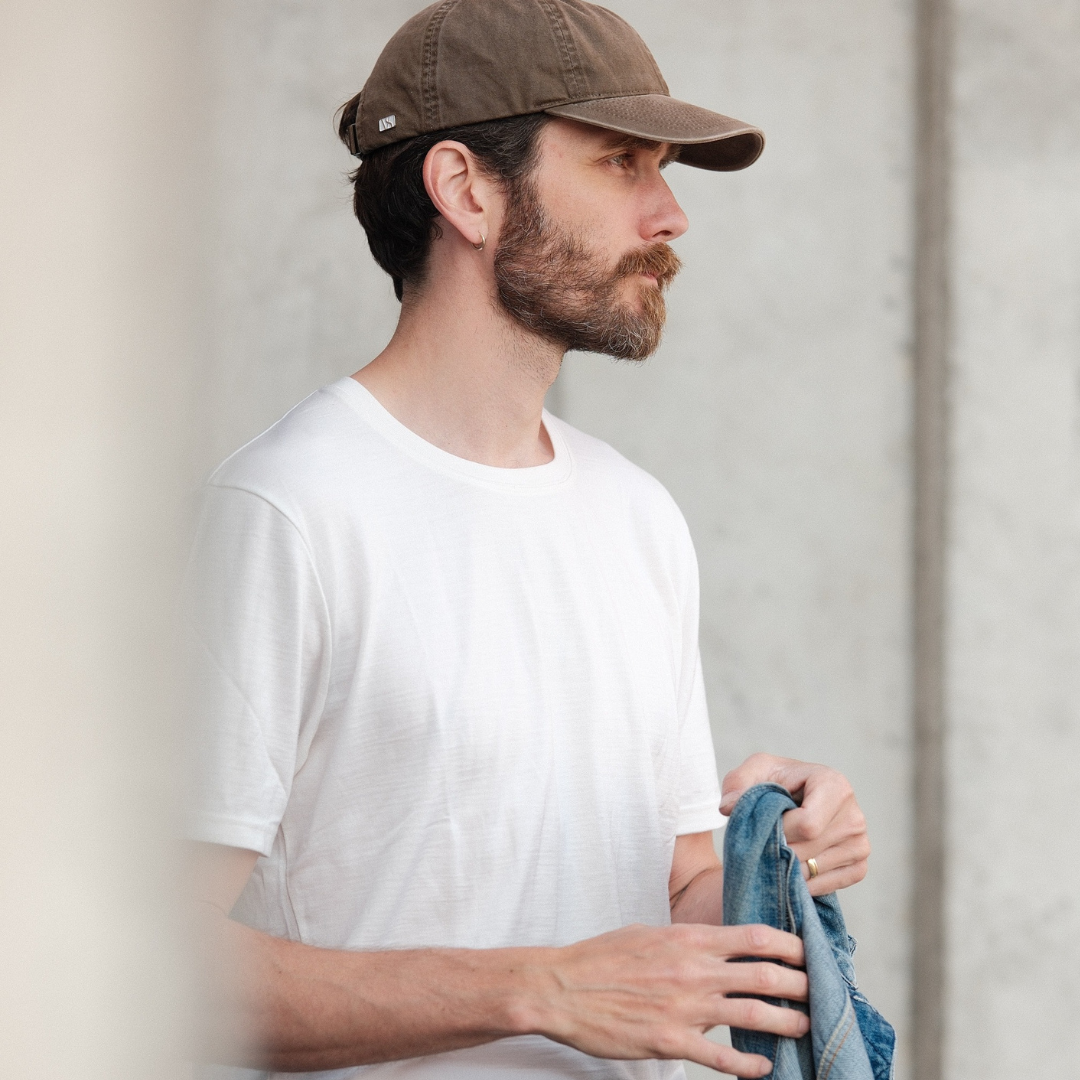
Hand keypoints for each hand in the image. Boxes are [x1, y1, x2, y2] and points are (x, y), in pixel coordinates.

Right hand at [537, 922, 807, 1077]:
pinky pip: (721, 1058)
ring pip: (753, 1017)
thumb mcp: (647, 933)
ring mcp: (685, 1008)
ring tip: (804, 1027)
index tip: (806, 953)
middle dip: (800, 985)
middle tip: (819, 993)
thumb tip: (713, 943)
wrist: (561, 987)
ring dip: (786, 1023)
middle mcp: (694, 970)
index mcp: (689, 938)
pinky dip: (749, 1066)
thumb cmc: (601, 957)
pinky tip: (765, 1068)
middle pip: (766, 977)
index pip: (755, 938)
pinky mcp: (670, 1041)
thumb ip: (685, 940)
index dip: (789, 946)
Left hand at [720, 753, 869, 895]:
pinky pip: (829, 885)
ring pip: (815, 870)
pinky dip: (804, 883)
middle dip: (779, 850)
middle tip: (765, 842)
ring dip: (788, 867)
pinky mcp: (859, 866)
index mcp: (835, 785)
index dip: (779, 831)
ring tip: (778, 851)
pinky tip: (790, 868)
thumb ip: (737, 783)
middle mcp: (854, 815)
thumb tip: (728, 808)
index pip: (808, 825)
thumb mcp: (755, 771)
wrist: (795, 798)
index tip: (765, 825)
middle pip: (810, 851)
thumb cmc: (776, 783)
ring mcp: (860, 843)